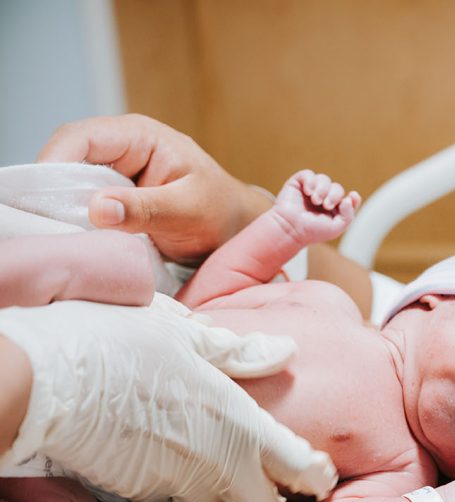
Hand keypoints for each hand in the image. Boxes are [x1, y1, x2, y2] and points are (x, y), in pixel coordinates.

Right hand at [0, 294, 338, 501]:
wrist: (42, 380)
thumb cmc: (116, 343)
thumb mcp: (184, 333)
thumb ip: (239, 351)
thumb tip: (285, 350)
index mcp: (236, 422)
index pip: (294, 465)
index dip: (315, 478)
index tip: (325, 479)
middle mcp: (213, 464)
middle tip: (281, 491)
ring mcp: (173, 485)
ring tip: (239, 489)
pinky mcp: (137, 495)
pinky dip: (188, 497)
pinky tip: (185, 476)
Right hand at [36, 114, 268, 263]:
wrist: (237, 230)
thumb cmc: (221, 214)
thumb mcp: (187, 212)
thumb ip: (144, 210)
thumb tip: (97, 209)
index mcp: (140, 136)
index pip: (80, 138)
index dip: (53, 164)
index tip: (43, 201)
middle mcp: (121, 147)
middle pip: (65, 160)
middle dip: (53, 191)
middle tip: (47, 226)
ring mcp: (114, 172)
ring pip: (69, 184)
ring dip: (63, 209)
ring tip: (62, 235)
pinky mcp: (112, 196)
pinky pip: (81, 203)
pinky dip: (77, 221)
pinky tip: (78, 240)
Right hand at [274, 170, 360, 245]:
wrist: (290, 229)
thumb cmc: (312, 231)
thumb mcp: (337, 227)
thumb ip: (348, 214)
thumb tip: (349, 198)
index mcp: (334, 210)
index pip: (348, 199)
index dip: (353, 197)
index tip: (352, 196)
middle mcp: (323, 199)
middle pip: (337, 188)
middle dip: (334, 195)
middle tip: (326, 205)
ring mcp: (311, 190)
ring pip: (324, 179)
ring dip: (322, 189)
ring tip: (315, 200)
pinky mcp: (298, 183)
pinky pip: (308, 174)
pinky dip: (311, 181)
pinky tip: (308, 192)